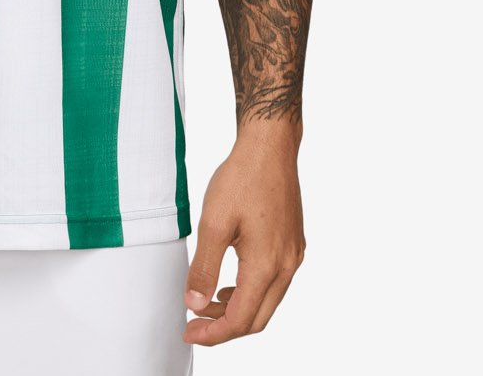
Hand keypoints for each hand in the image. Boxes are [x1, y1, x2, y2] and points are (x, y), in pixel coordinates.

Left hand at [183, 129, 305, 344]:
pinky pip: (274, 283)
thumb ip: (205, 268)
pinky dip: (250, 292)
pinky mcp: (292, 245)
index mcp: (267, 265)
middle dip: (225, 328)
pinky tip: (230, 283)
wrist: (270, 147)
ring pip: (267, 302)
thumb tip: (194, 303)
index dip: (213, 333)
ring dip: (238, 310)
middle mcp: (286, 266)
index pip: (241, 320)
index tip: (189, 332)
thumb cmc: (242, 178)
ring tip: (206, 303)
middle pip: (258, 318)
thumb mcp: (214, 223)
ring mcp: (293, 256)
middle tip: (195, 324)